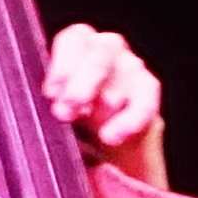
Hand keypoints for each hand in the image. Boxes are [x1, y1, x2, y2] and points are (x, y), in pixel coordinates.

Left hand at [42, 24, 165, 180]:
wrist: (103, 157)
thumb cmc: (72, 129)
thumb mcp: (53, 119)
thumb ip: (53, 110)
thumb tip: (48, 113)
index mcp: (75, 50)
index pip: (73, 40)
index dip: (63, 65)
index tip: (53, 94)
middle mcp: (105, 52)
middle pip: (101, 51)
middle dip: (83, 83)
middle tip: (66, 112)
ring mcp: (130, 69)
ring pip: (127, 69)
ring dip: (107, 99)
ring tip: (90, 128)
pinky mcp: (148, 94)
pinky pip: (147, 99)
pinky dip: (131, 119)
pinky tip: (112, 136)